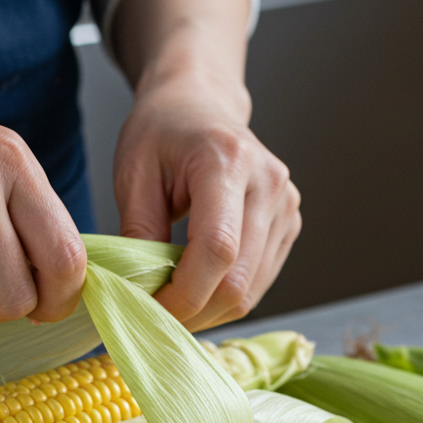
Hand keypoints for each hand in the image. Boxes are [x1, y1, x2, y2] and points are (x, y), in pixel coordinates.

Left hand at [114, 73, 300, 331]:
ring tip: (169, 304)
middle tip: (150, 317)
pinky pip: (258, 283)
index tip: (146, 309)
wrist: (199, 104)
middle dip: (192, 312)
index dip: (183, 294)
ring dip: (207, 312)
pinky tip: (194, 288)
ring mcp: (286, 206)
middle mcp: (269, 184)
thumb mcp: (133, 174)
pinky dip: (223, 298)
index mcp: (228, 161)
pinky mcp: (288, 225)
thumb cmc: (161, 133)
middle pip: (239, 280)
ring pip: (251, 291)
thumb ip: (138, 232)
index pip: (218, 249)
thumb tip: (139, 291)